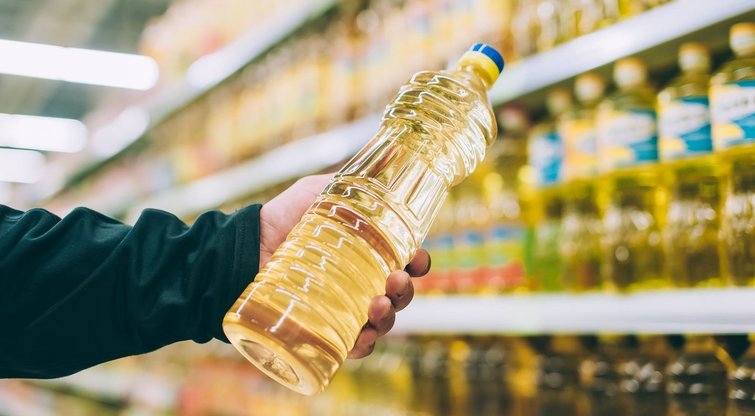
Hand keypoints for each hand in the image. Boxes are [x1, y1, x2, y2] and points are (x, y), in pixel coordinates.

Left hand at [260, 174, 431, 358]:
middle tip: (395, 280)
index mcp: (369, 253)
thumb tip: (383, 161)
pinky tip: (363, 336)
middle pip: (398, 294)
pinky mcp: (323, 330)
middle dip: (405, 291)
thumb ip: (348, 183)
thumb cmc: (282, 218)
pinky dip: (364, 345)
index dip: (418, 263)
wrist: (243, 246)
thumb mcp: (318, 192)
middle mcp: (361, 283)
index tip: (418, 259)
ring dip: (389, 317)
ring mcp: (344, 308)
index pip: (405, 262)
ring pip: (381, 321)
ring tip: (377, 305)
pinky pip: (353, 346)